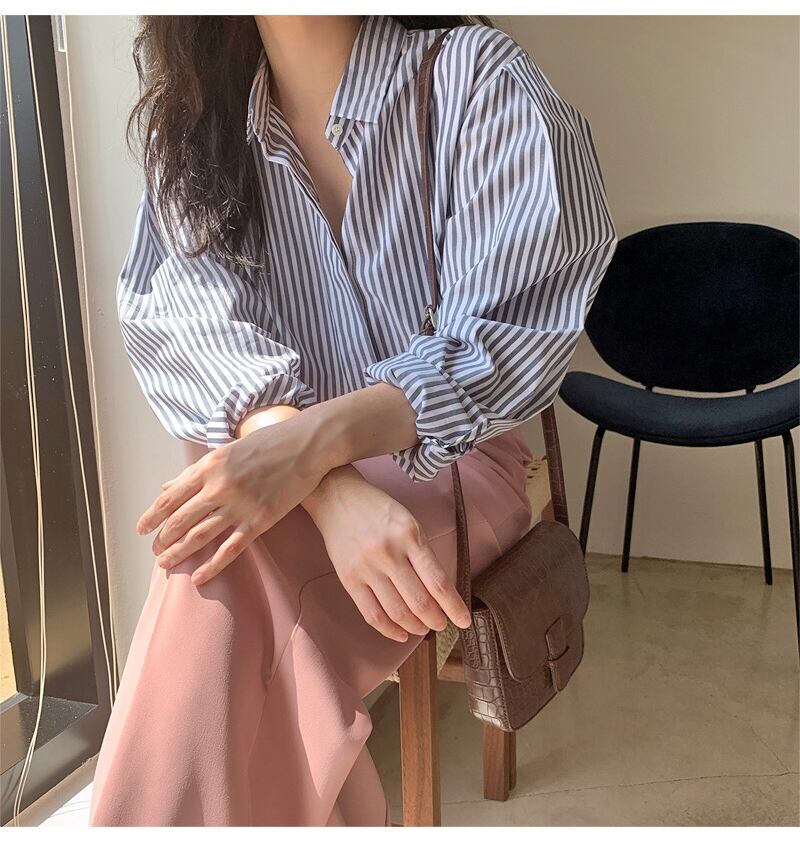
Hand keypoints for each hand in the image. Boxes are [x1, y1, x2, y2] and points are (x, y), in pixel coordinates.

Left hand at [138, 415, 331, 584]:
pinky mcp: (260, 520)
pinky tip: (198, 578)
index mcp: (209, 466)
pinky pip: (230, 549)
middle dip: (163, 539)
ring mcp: (240, 505)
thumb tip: (168, 486)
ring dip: (178, 553)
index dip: (151, 516)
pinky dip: (212, 566)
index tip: (141, 529)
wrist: (308, 445)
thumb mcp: (228, 450)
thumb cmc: (268, 443)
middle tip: (155, 551)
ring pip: (200, 537)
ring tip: (166, 565)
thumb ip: (197, 470)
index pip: (170, 497)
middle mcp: (219, 487)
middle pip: (180, 520)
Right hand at [303, 465, 470, 641]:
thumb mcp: (408, 522)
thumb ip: (422, 554)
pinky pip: (371, 614)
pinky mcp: (348, 579)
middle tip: (443, 625)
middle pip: (419, 602)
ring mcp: (367, 567)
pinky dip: (389, 630)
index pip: (438, 581)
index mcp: (409, 536)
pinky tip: (401, 634)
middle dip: (436, 620)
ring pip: (397, 612)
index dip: (454, 607)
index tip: (463, 620)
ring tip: (423, 628)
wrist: (337, 497)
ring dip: (415, 627)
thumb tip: (439, 592)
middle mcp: (389, 553)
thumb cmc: (378, 509)